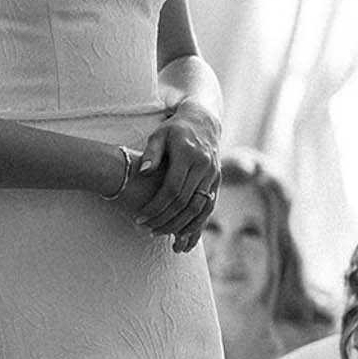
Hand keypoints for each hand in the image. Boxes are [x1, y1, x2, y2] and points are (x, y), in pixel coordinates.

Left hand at [129, 105, 219, 251]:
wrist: (204, 121)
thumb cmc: (175, 129)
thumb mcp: (159, 134)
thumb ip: (151, 153)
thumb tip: (143, 171)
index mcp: (188, 155)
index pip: (172, 189)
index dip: (155, 207)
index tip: (140, 218)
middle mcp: (204, 166)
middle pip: (185, 202)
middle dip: (165, 220)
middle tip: (147, 231)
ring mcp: (213, 175)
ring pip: (199, 209)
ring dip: (181, 226)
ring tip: (163, 237)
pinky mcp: (217, 181)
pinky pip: (208, 207)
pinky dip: (197, 223)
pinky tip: (183, 235)